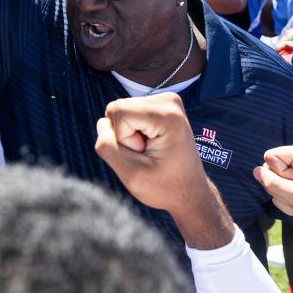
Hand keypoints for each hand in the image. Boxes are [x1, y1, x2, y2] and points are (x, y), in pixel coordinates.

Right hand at [94, 93, 208, 212]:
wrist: (190, 192)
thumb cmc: (165, 187)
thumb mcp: (131, 174)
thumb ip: (108, 146)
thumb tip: (103, 123)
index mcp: (168, 115)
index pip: (118, 111)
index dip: (123, 138)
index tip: (145, 154)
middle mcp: (169, 101)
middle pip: (118, 108)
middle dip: (124, 136)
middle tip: (147, 154)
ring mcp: (166, 101)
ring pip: (121, 111)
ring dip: (128, 135)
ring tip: (150, 151)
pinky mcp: (161, 106)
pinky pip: (128, 114)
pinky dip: (133, 132)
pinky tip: (151, 146)